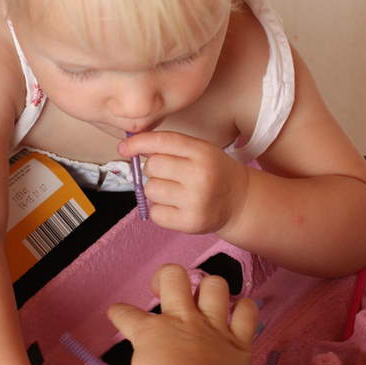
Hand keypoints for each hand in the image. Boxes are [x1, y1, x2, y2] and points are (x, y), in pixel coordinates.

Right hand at [107, 263, 257, 364]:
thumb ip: (147, 358)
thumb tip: (154, 355)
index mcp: (152, 332)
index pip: (128, 315)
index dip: (119, 312)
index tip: (117, 312)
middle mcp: (182, 320)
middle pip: (173, 276)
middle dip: (164, 276)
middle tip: (163, 290)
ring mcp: (212, 325)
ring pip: (214, 286)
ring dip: (209, 289)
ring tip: (204, 300)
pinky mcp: (238, 339)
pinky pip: (246, 312)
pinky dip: (244, 309)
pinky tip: (239, 313)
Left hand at [118, 131, 247, 234]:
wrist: (241, 201)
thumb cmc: (214, 172)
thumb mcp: (200, 150)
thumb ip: (170, 146)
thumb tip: (131, 147)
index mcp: (202, 151)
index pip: (162, 141)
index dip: (138, 143)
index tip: (124, 147)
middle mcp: (200, 175)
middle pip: (152, 166)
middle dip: (153, 170)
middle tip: (170, 175)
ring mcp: (195, 201)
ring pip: (150, 190)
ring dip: (156, 190)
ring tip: (175, 191)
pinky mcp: (190, 223)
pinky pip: (154, 213)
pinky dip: (160, 210)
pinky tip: (176, 207)